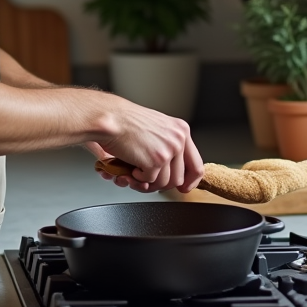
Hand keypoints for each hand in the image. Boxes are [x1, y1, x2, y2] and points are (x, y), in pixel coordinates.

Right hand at [88, 98, 204, 193]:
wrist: (110, 118)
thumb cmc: (125, 122)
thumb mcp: (156, 129)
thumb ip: (168, 147)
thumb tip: (172, 174)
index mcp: (181, 130)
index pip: (196, 165)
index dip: (190, 181)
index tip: (184, 188)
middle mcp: (178, 139)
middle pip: (178, 178)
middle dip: (160, 184)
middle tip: (145, 179)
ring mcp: (168, 151)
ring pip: (163, 183)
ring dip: (146, 182)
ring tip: (133, 171)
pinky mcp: (155, 161)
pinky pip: (148, 181)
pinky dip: (135, 177)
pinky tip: (129, 164)